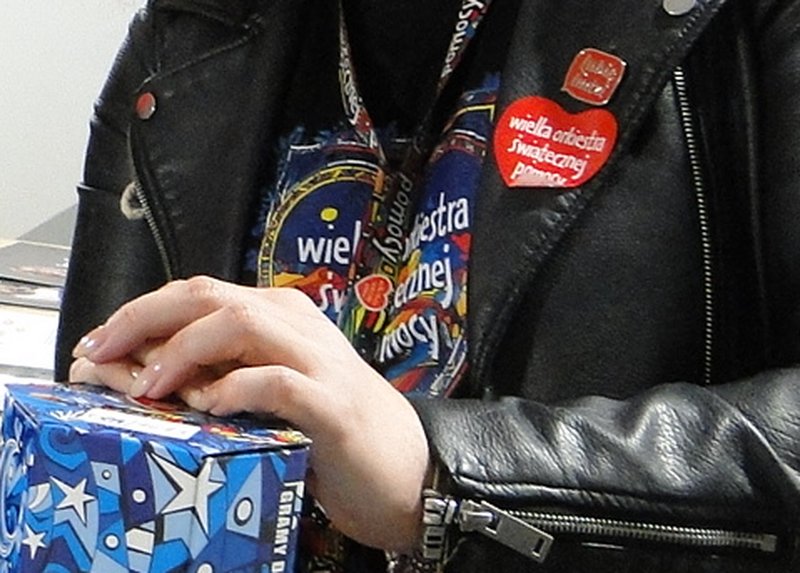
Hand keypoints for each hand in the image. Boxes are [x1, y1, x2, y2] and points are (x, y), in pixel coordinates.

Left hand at [70, 276, 430, 551]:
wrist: (408, 469)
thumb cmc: (334, 431)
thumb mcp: (271, 391)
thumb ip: (224, 373)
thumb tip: (148, 373)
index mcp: (282, 316)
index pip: (199, 293)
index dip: (141, 312)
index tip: (98, 344)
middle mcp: (297, 326)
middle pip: (208, 295)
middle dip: (144, 317)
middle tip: (99, 351)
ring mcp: (317, 361)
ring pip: (239, 322)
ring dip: (182, 349)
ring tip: (149, 384)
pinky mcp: (331, 403)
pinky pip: (275, 380)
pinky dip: (234, 389)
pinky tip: (210, 407)